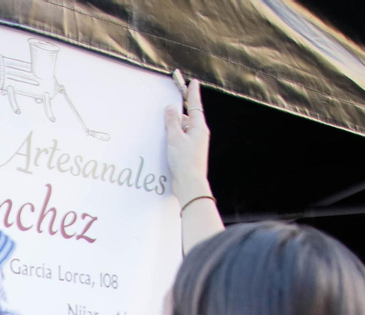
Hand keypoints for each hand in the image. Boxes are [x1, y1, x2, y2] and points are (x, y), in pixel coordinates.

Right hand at [164, 73, 210, 201]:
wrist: (190, 183)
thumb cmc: (184, 160)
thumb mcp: (175, 137)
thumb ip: (172, 121)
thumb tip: (170, 108)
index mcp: (199, 127)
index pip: (195, 104)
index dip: (192, 92)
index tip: (193, 82)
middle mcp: (199, 134)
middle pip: (188, 118)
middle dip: (177, 115)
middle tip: (167, 112)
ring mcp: (195, 144)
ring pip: (183, 130)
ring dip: (174, 129)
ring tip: (165, 134)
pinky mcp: (190, 153)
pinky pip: (181, 140)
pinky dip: (174, 138)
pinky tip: (166, 143)